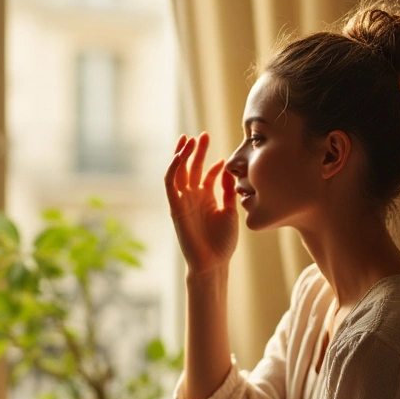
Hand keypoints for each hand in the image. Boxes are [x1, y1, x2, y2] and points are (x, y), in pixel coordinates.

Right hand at [165, 133, 238, 275]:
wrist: (213, 263)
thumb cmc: (223, 243)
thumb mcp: (230, 211)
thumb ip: (228, 191)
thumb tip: (228, 170)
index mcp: (206, 199)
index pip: (206, 175)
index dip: (213, 164)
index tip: (223, 158)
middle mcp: (193, 197)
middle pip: (191, 168)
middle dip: (196, 151)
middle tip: (203, 135)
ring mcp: (183, 201)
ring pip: (178, 172)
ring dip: (182, 155)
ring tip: (188, 140)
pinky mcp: (174, 206)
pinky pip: (170, 184)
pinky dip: (172, 168)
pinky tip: (179, 156)